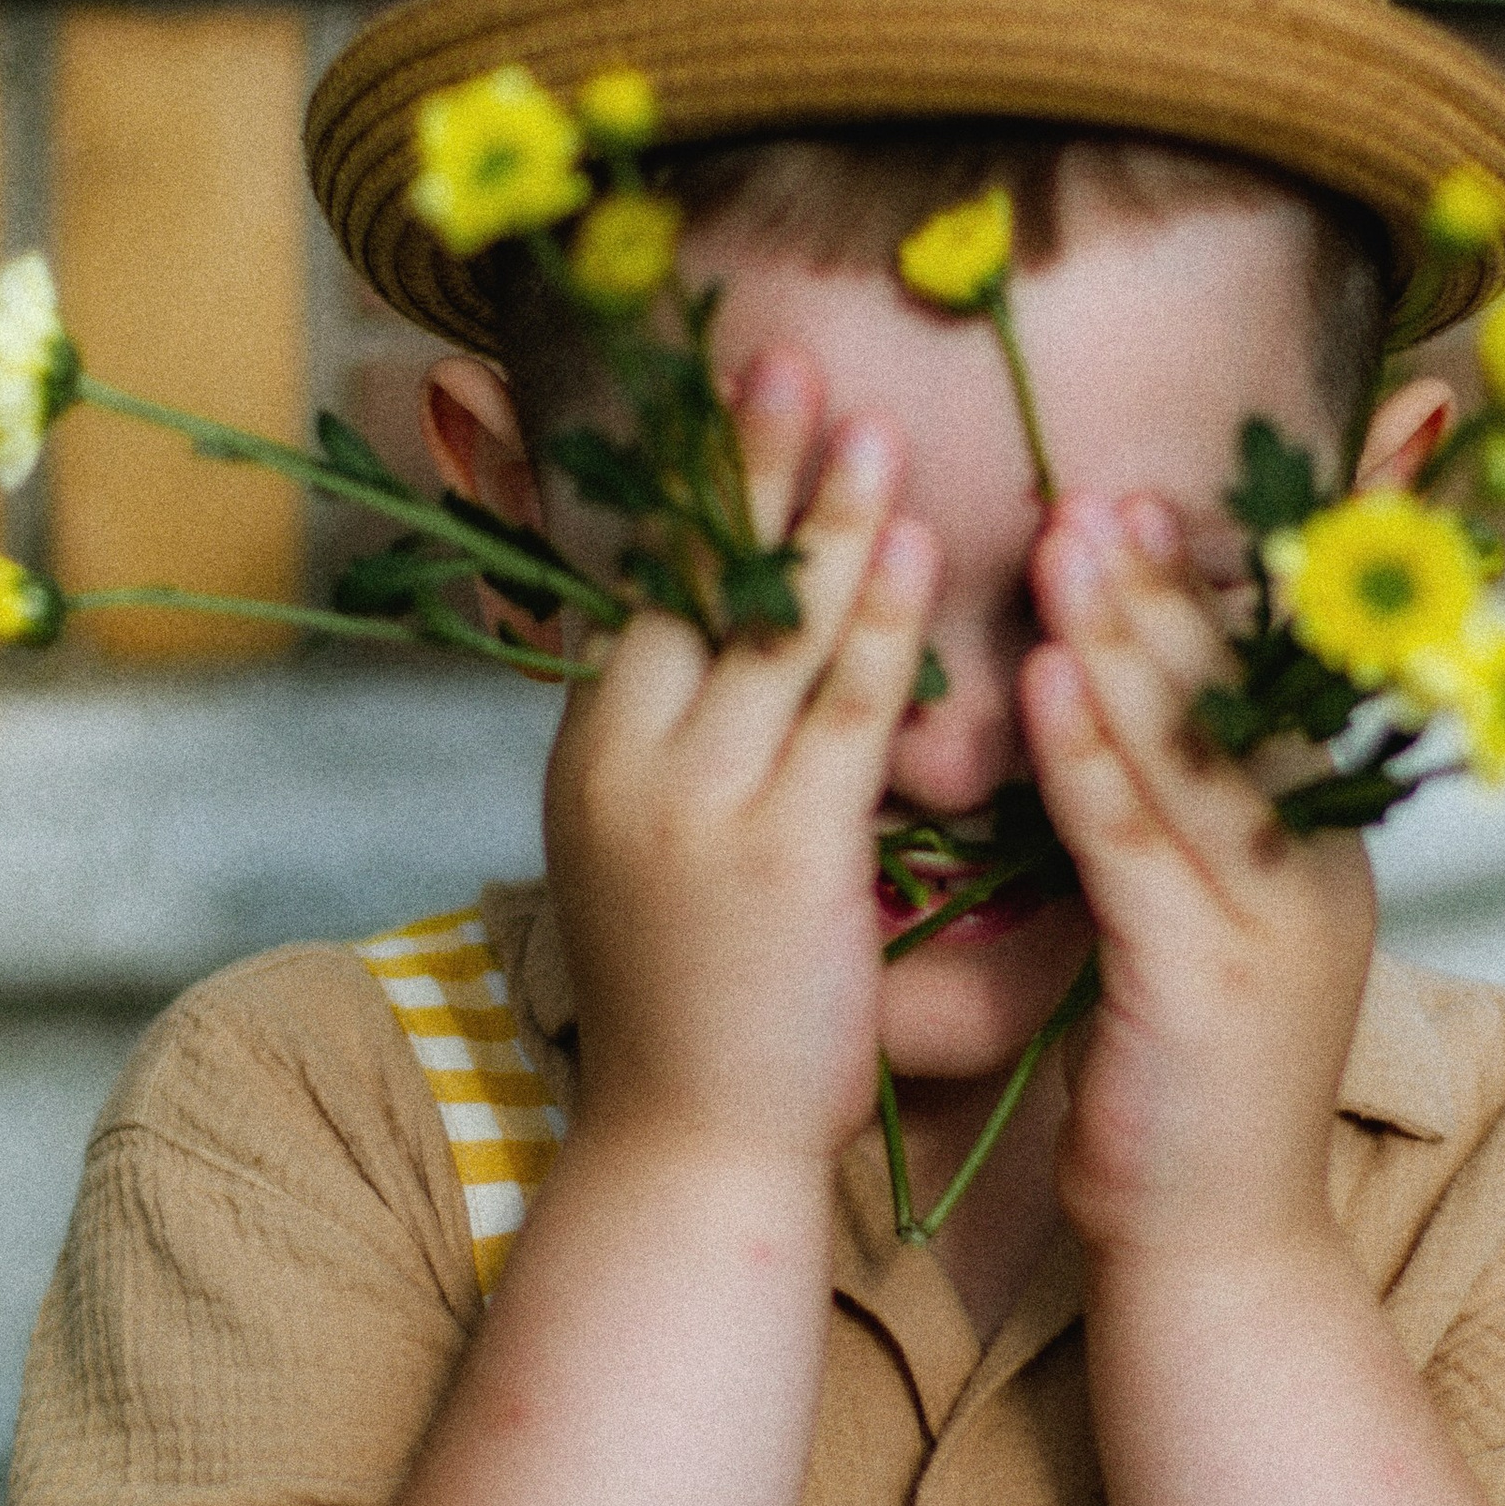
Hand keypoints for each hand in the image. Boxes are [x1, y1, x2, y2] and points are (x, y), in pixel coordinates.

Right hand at [544, 353, 935, 1173]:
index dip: (686, 492)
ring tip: (868, 422)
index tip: (723, 400)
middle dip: (737, 466)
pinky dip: (879, 622)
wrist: (690, 1147)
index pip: (639, 590)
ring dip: (821, 517)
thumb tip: (725, 659)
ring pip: (766, 629)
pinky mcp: (782, 854)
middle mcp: (626, 761)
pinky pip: (842, 711)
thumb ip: (685, 751)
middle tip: (781, 358)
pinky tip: (913, 548)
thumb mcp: (654, 853)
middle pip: (687, 582)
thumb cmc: (695, 1007)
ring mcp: (697, 805)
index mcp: (591, 751)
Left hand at [1023, 491, 1375, 1262]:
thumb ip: (1166, 842)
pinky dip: (1092, 755)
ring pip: (1195, 752)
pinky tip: (1046, 679)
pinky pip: (1140, 845)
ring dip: (1126, 638)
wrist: (1215, 1256)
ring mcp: (1273, 927)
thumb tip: (1107, 733)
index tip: (1139, 502)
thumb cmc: (1176, 1097)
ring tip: (1065, 540)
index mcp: (1315, 854)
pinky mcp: (1210, 983)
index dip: (1206, 594)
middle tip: (1095, 488)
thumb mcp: (1185, 940)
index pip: (1267, 694)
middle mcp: (1314, 873)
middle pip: (1243, 697)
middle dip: (1165, 587)